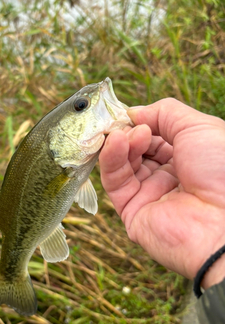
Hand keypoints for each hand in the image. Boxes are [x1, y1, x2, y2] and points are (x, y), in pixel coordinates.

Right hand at [99, 98, 224, 288]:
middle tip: (125, 123)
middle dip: (128, 132)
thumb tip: (133, 112)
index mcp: (187, 158)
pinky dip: (111, 159)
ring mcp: (149, 194)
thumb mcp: (197, 127)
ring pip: (122, 163)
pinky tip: (117, 142)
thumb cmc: (221, 170)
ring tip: (127, 134)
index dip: (141, 122)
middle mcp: (167, 176)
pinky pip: (115, 182)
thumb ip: (164, 113)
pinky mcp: (131, 211)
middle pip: (135, 149)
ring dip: (121, 143)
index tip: (129, 112)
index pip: (154, 136)